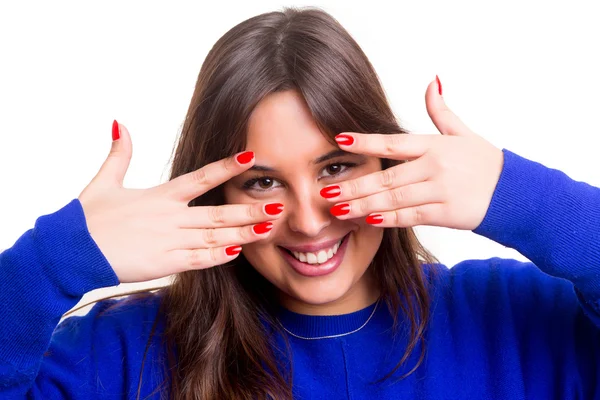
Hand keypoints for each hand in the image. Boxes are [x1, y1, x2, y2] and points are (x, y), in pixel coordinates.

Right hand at [78, 121, 282, 283]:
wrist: (72, 250)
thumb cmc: (88, 219)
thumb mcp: (104, 182)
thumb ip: (119, 154)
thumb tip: (118, 123)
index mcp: (161, 195)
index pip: (201, 176)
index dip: (227, 166)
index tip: (251, 155)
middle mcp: (171, 216)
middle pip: (218, 212)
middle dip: (249, 209)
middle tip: (278, 205)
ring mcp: (170, 240)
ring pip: (215, 236)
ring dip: (243, 233)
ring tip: (269, 228)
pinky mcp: (164, 263)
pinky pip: (198, 260)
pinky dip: (219, 256)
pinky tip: (238, 252)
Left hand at [321, 78, 503, 230]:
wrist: (514, 193)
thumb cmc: (484, 162)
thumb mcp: (462, 133)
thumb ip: (441, 111)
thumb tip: (432, 81)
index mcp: (434, 145)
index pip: (393, 142)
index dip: (365, 141)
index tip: (340, 140)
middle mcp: (435, 166)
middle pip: (387, 176)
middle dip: (354, 185)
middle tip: (326, 192)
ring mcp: (439, 191)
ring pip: (394, 199)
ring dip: (363, 205)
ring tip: (338, 210)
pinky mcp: (445, 213)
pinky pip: (410, 217)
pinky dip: (388, 219)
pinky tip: (367, 220)